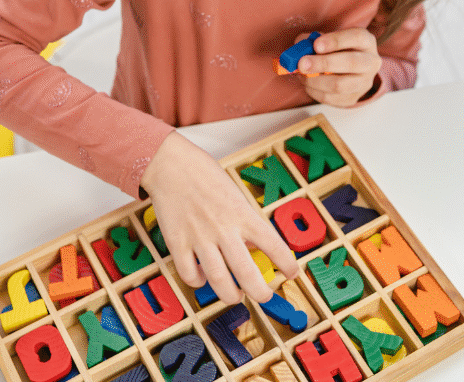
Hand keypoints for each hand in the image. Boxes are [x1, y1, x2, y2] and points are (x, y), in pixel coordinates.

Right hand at [140, 132, 299, 303]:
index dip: (287, 264)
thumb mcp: (236, 195)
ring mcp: (199, 239)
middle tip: (264, 296)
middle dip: (260, 293)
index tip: (291, 272)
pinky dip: (199, 282)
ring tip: (235, 295)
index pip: (274, 245)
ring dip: (231, 295)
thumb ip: (246, 221)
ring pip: (219, 282)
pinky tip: (203, 277)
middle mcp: (223, 229)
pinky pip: (190, 275)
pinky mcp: (177, 244)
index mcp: (243, 214)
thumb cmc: (205, 176)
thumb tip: (256, 248)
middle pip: (247, 274)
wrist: (171, 166)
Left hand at [296, 28, 382, 107]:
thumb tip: (299, 47)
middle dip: (324, 63)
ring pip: (341, 85)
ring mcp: (364, 83)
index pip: (356, 37)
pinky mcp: (353, 98)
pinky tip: (307, 84)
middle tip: (303, 64)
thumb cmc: (336, 50)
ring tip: (302, 75)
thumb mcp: (329, 39)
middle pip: (351, 63)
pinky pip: (332, 99)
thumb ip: (313, 40)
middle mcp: (371, 62)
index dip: (336, 41)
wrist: (349, 71)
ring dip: (316, 81)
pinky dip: (315, 92)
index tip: (316, 45)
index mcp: (366, 42)